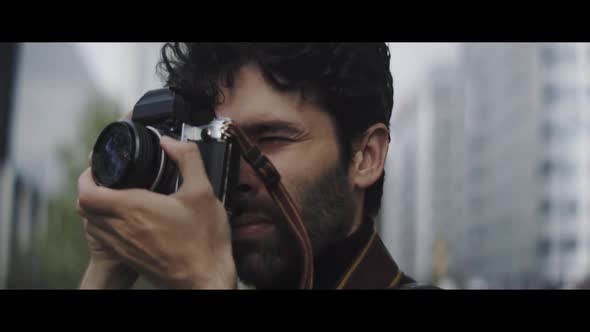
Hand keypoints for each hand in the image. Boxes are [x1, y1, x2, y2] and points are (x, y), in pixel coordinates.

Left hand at [77, 136, 235, 288]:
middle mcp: (122, 229)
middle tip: (106, 178)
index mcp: (134, 209)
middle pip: (84, 207)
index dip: (86, 176)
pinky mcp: (129, 258)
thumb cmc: (204, 240)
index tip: (98, 168)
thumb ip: (187, 159)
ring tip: (115, 195)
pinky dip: (107, 224)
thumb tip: (171, 142)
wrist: (205, 280)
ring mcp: (123, 246)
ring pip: (92, 224)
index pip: (87, 193)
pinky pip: (105, 238)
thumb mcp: (203, 192)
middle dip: (90, 188)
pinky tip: (129, 219)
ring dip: (97, 207)